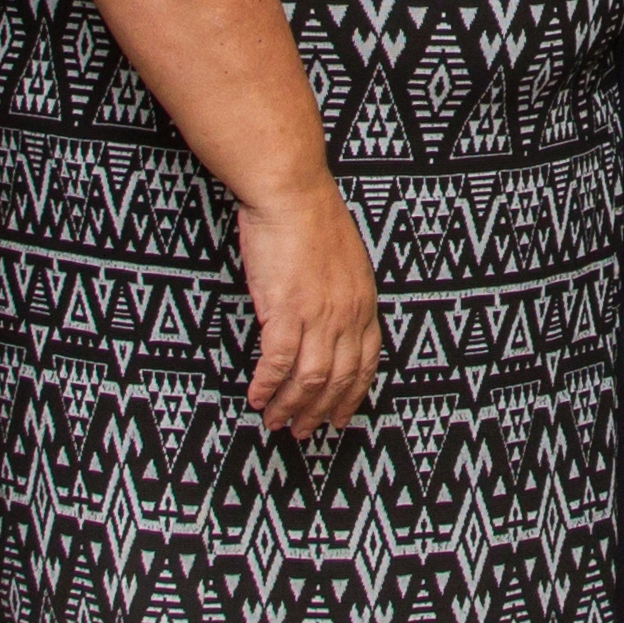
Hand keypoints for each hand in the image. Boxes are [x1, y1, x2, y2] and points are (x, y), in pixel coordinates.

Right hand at [240, 185, 381, 435]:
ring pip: (310, 378)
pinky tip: (256, 397)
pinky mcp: (286, 309)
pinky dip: (267, 385)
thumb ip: (340, 294)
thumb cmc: (309, 217)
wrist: (291, 191)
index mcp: (364, 300)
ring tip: (275, 421)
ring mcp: (319, 313)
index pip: (366, 361)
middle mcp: (347, 312)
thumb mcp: (342, 260)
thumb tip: (326, 320)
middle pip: (340, 378)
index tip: (342, 417)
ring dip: (291, 405)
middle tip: (303, 431)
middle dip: (321, 411)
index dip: (354, 395)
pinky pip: (277, 361)